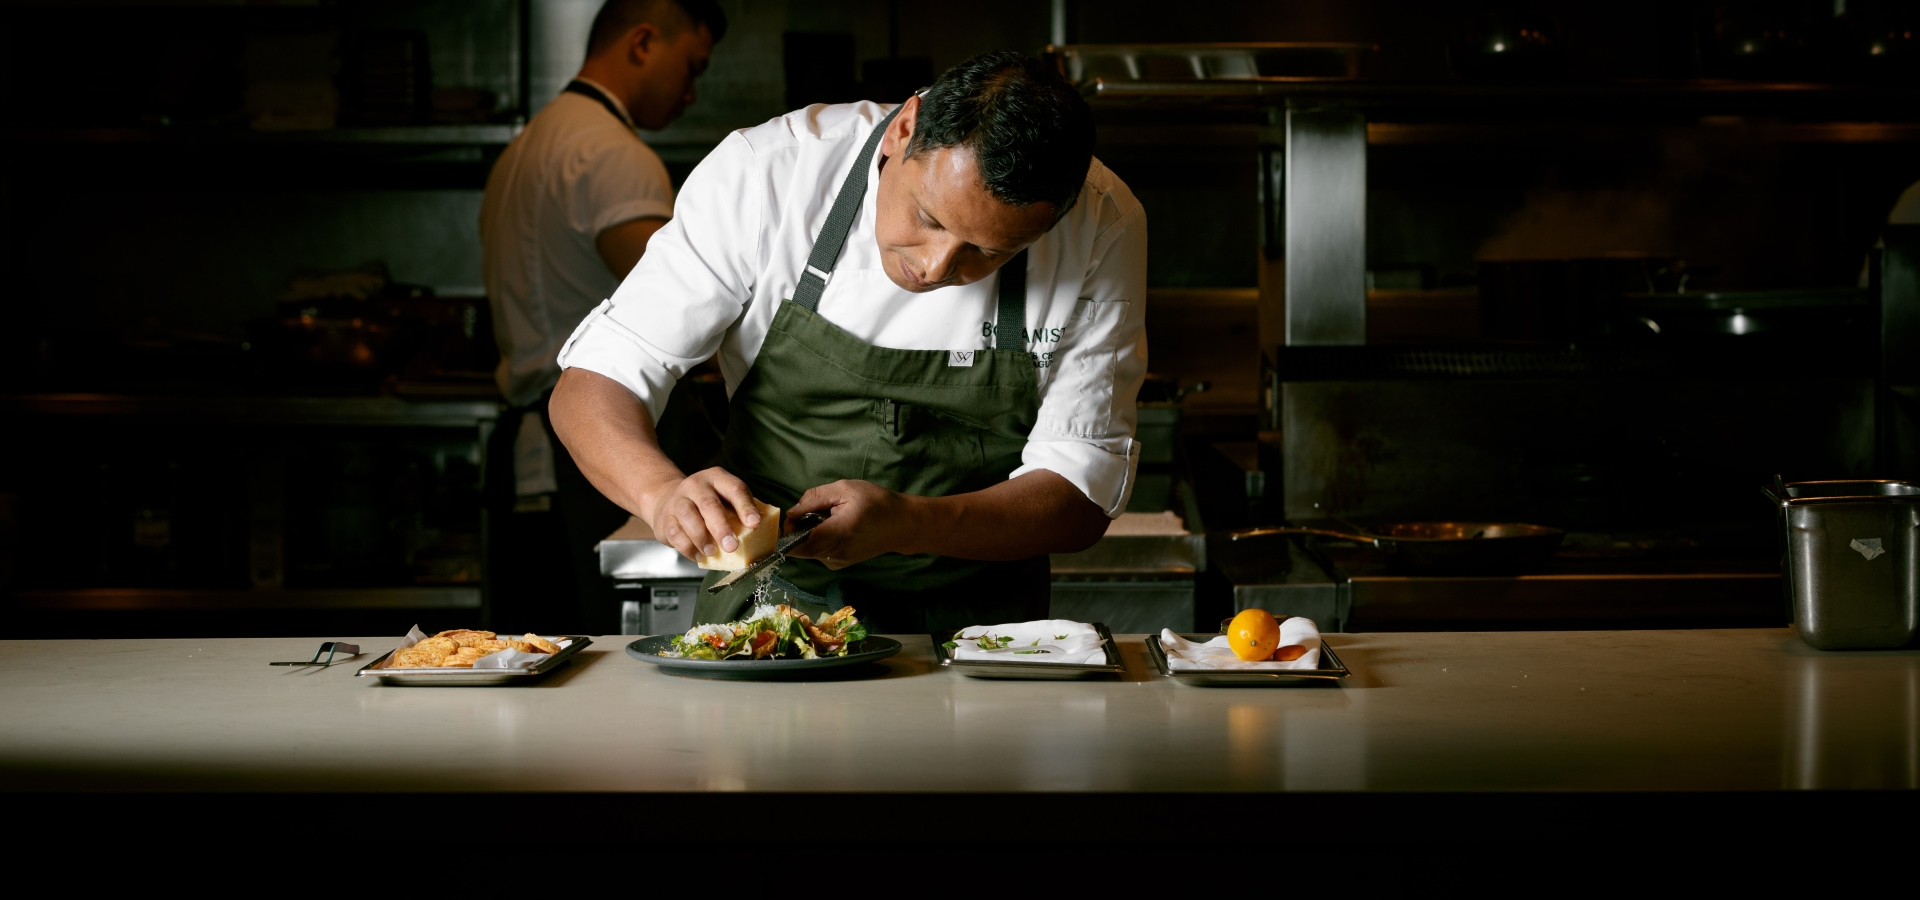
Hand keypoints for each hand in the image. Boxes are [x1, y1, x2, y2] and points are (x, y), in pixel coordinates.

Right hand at [643, 467, 764, 561]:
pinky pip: (676, 534)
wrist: (668, 499)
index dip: (745, 507)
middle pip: (709, 505)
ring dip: (702, 539)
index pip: (734, 489)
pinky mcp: (666, 518)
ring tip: (713, 551)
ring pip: (689, 518)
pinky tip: (699, 555)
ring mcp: (679, 501)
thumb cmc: (706, 503)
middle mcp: (697, 485)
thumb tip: (770, 533)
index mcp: (718, 478)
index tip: (755, 524)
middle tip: (732, 545)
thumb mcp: (725, 499)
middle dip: (722, 528)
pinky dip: (688, 548)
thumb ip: (744, 512)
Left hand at [785, 480, 917, 569]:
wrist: (902, 525)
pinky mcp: (840, 564)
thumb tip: (792, 512)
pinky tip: (834, 528)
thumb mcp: (845, 489)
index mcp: (837, 534)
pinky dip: (818, 540)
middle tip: (813, 512)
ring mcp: (837, 563)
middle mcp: (835, 555)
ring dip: (809, 535)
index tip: (792, 517)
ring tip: (828, 518)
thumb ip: (814, 499)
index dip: (787, 534)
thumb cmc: (876, 503)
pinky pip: (818, 552)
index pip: (798, 545)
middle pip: (800, 548)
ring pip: (808, 551)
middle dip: (798, 531)